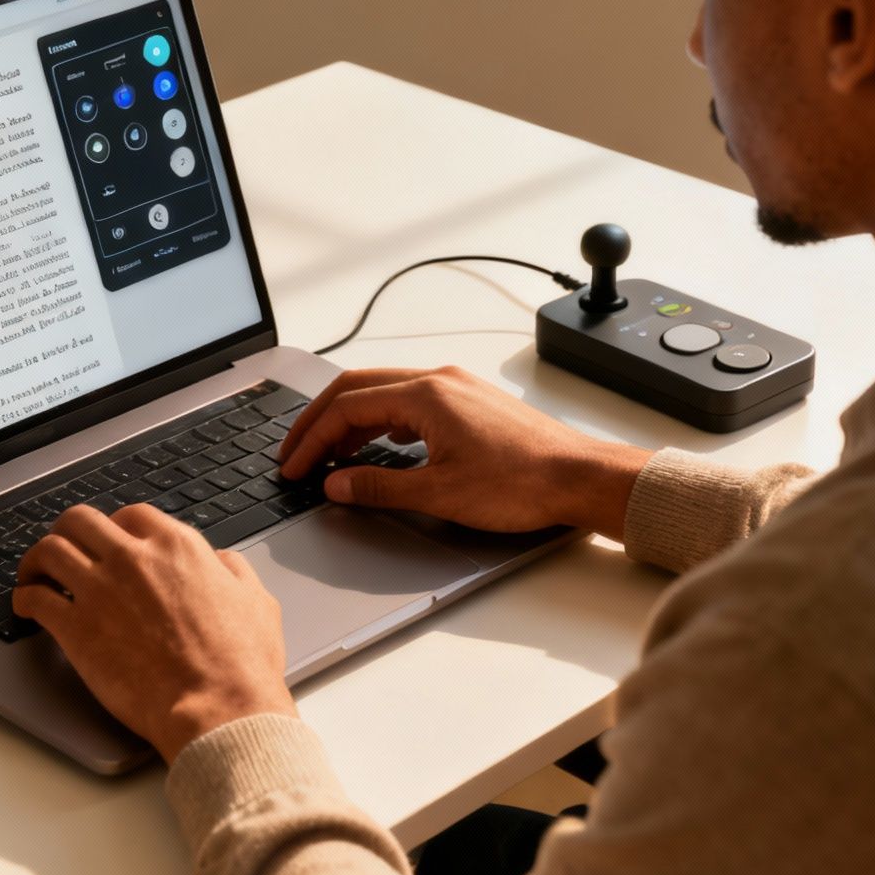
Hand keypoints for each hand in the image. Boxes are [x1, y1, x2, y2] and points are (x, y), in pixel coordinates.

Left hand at [12, 504, 296, 761]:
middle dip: (69, 531)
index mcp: (176, 546)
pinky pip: (35, 597)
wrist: (217, 708)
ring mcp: (100, 590)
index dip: (116, 526)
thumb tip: (221, 561)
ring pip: (50, 549)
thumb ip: (233, 571)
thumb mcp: (256, 601)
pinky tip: (25, 605)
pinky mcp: (75, 628)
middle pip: (80, 520)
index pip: (131, 515)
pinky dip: (24, 597)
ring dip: (37, 560)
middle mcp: (133, 558)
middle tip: (65, 547)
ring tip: (35, 573)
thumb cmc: (240, 664)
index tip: (110, 541)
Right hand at [279, 366, 651, 537]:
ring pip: (384, 393)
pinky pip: (410, 402)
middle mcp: (439, 381)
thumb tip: (336, 483)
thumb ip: (379, 487)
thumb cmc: (524, 482)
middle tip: (296, 455)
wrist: (580, 478)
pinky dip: (381, 422)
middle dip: (320, 423)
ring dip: (351, 421)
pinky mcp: (470, 404)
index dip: (312, 438)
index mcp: (426, 395)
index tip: (294, 466)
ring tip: (329, 456)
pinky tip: (377, 447)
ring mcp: (456, 389)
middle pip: (358, 388)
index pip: (346, 406)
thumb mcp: (439, 493)